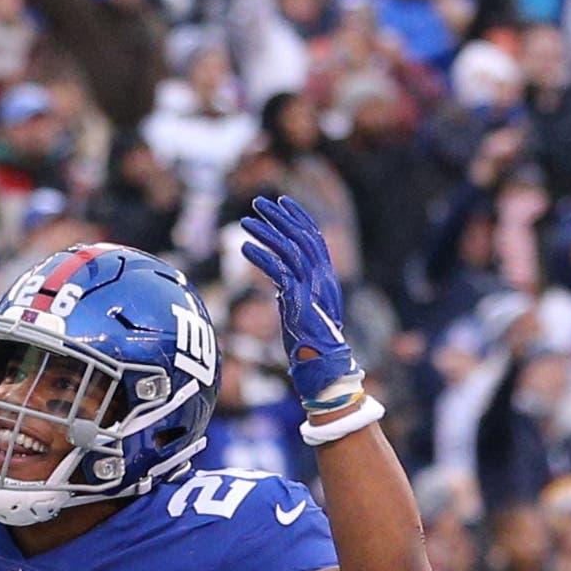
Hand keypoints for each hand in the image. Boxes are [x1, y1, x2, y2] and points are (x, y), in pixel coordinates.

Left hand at [236, 193, 360, 410]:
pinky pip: (278, 272)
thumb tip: (278, 277)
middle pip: (302, 236)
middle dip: (280, 217)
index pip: (315, 237)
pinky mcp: (298, 301)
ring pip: (289, 249)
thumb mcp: (302, 308)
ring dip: (266, 233)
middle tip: (258, 202)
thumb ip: (294, 288)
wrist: (322, 368)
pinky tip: (244, 249)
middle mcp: (323, 278)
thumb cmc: (310, 343)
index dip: (298, 217)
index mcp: (327, 278)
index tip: (282, 202)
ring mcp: (312, 288)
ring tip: (245, 221)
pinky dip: (261, 258)